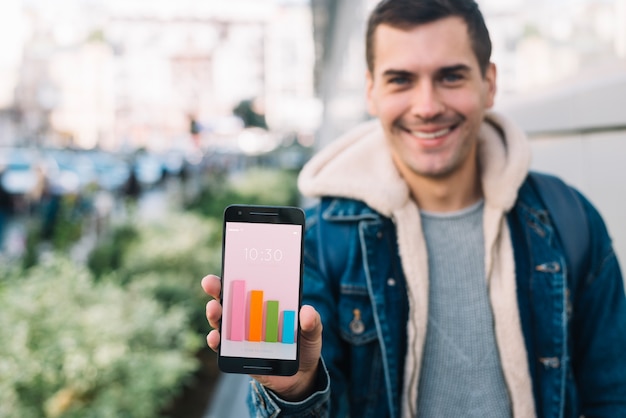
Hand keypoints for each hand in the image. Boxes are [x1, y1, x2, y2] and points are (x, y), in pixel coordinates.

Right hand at [201, 274, 322, 400]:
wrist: (300, 375)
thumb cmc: (304, 345)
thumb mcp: (313, 331)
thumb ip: (312, 321)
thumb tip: (306, 311)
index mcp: (265, 303)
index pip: (248, 284)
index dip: (236, 273)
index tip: (229, 263)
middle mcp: (248, 316)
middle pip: (228, 298)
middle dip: (216, 288)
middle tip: (211, 283)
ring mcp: (240, 334)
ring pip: (221, 320)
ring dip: (214, 313)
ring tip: (214, 309)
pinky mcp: (237, 354)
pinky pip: (222, 347)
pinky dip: (216, 341)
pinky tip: (215, 338)